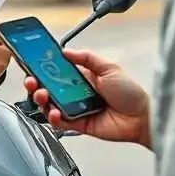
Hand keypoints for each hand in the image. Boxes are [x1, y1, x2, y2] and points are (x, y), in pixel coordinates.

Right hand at [25, 49, 151, 148]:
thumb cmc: (130, 92)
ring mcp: (76, 109)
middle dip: (36, 84)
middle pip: (48, 89)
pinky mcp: (78, 125)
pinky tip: (55, 112)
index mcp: (82, 77)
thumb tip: (66, 51)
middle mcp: (76, 93)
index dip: (43, 69)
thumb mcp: (109, 67)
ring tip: (43, 96)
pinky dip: (54, 117)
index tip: (33, 64)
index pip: (56, 72)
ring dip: (41, 100)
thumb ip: (86, 58)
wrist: (142, 117)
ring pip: (50, 105)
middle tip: (32, 82)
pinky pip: (60, 122)